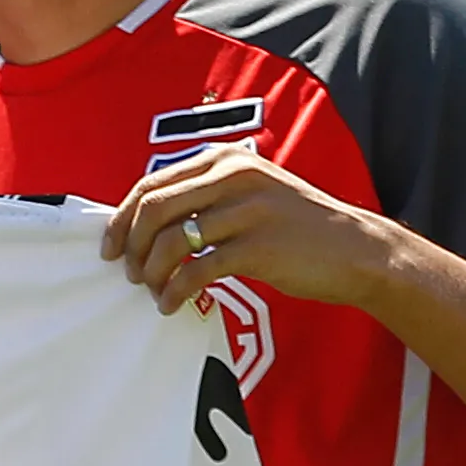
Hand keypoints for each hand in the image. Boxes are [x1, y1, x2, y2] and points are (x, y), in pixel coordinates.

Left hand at [101, 147, 390, 314]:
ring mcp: (248, 210)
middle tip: (128, 272)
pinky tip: (172, 305)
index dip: (122, 218)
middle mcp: (233, 177)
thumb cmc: (296, 227)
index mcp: (225, 160)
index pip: (152, 184)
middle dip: (131, 245)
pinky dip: (176, 292)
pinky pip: (198, 271)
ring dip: (152, 273)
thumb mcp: (250, 193)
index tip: (110, 246)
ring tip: (153, 292)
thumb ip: (205, 196)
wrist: (356, 250)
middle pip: (154, 209)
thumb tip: (145, 222)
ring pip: (172, 241)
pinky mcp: (259, 247)